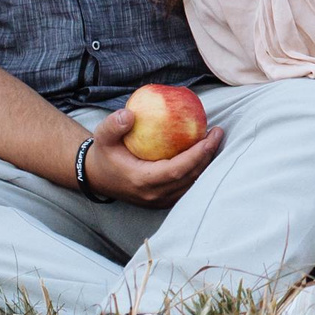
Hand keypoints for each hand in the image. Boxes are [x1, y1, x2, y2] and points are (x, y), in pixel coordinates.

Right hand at [80, 102, 222, 207]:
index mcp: (142, 180)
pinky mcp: (164, 200)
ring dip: (206, 163)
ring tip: (214, 140)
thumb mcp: (102, 136)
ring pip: (192, 185)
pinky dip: (198, 170)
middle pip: (190, 178)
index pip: (177, 170)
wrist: (97, 177)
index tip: (210, 135)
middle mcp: (154, 194)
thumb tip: (129, 114)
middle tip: (217, 132)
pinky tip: (204, 152)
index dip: (197, 154)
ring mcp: (160, 200)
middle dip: (208, 155)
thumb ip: (113, 125)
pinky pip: (187, 186)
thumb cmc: (104, 153)